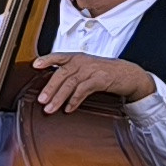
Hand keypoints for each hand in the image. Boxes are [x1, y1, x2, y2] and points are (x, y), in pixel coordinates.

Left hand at [30, 51, 159, 113]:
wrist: (129, 74)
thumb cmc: (104, 72)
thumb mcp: (85, 69)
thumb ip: (70, 74)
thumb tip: (50, 88)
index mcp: (76, 57)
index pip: (58, 56)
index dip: (47, 59)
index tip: (35, 65)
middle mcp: (83, 61)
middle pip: (62, 73)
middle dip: (50, 88)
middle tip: (41, 100)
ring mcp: (92, 69)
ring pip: (71, 83)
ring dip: (59, 97)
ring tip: (50, 108)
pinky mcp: (101, 79)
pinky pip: (84, 89)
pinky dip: (75, 100)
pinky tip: (68, 108)